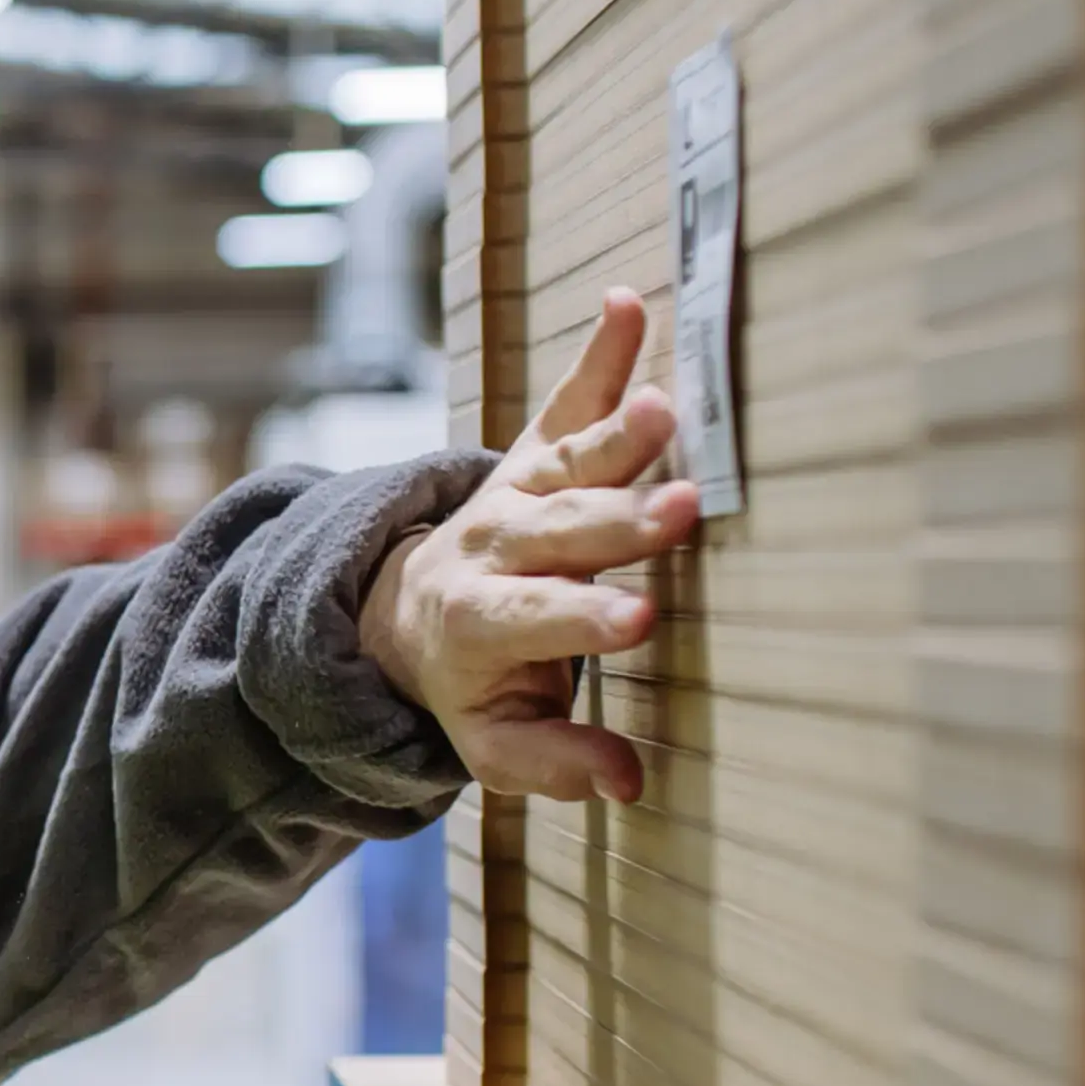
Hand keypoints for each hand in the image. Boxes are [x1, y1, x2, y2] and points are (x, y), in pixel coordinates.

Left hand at [360, 286, 698, 802]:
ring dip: (616, 436)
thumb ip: (550, 762)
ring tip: (666, 408)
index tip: (638, 620)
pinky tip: (627, 304)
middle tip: (678, 510)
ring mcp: (510, 494)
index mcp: (479, 624)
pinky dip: (599, 354)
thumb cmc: (470, 684)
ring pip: (563, 464)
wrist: (405, 613)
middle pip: (558, 534)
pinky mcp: (530, 454)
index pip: (533, 620)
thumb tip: (623, 781)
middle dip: (617, 523)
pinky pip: (564, 402)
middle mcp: (491, 549)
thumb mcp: (490, 742)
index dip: (582, 620)